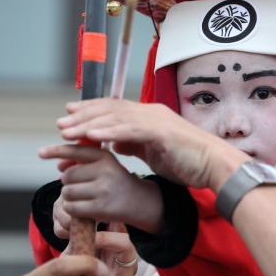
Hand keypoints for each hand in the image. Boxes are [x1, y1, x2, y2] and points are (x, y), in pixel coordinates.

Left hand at [40, 144, 164, 232]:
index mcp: (104, 156)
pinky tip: (82, 209)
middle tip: (79, 188)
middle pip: (67, 176)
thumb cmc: (115, 182)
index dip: (55, 151)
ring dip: (68, 198)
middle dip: (68, 183)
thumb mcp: (104, 165)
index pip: (74, 151)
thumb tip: (58, 164)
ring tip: (82, 198)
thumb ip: (81, 161)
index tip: (40, 153)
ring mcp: (103, 189)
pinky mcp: (100, 208)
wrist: (139, 202)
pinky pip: (72, 208)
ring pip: (67, 192)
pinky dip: (72, 209)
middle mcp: (105, 170)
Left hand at [48, 98, 250, 191]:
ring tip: (68, 130)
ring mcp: (156, 120)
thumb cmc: (188, 163)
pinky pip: (130, 129)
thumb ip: (134, 144)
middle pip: (110, 109)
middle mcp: (151, 113)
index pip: (115, 109)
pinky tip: (91, 135)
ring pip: (116, 117)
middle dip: (83, 115)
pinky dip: (109, 131)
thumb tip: (113, 141)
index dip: (91, 111)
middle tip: (61, 122)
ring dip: (89, 123)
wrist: (215, 166)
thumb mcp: (154, 152)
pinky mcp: (161, 132)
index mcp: (149, 117)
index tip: (70, 116)